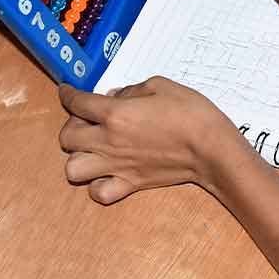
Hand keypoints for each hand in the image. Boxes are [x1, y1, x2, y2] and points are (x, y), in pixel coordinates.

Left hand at [57, 77, 238, 203]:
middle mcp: (109, 141)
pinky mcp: (129, 184)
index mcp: (115, 113)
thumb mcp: (161, 85)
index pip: (76, 102)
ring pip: (72, 169)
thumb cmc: (191, 113)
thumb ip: (131, 90)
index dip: (67, 94)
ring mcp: (117, 166)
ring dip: (79, 156)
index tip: (67, 91)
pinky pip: (97, 193)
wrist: (211, 148)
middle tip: (88, 120)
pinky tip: (107, 172)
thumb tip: (114, 96)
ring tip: (94, 148)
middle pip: (67, 137)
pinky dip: (96, 184)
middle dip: (72, 125)